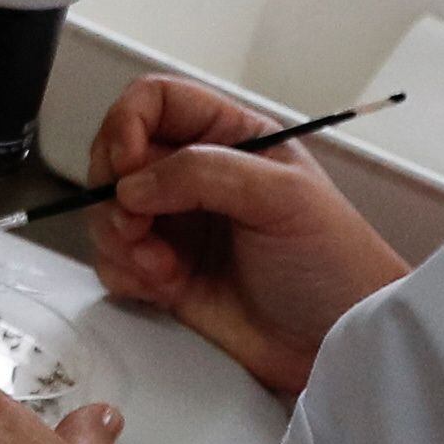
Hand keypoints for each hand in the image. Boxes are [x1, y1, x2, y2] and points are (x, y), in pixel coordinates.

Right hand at [82, 75, 407, 395]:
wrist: (336, 342)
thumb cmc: (333, 261)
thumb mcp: (282, 197)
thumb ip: (203, 174)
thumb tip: (131, 184)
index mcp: (229, 138)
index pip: (153, 101)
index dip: (127, 124)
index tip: (126, 165)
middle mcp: (195, 176)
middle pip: (116, 156)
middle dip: (114, 191)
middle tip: (138, 225)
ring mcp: (176, 225)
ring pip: (107, 212)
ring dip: (119, 239)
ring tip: (163, 266)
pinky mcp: (163, 274)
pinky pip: (112, 262)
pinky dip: (124, 274)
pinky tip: (165, 287)